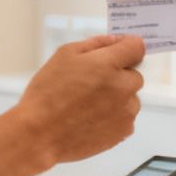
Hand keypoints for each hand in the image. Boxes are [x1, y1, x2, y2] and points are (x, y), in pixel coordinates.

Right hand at [18, 35, 144, 162]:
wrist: (39, 135)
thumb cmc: (47, 93)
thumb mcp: (64, 55)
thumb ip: (95, 43)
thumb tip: (115, 40)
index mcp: (108, 65)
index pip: (137, 46)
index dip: (126, 47)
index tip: (116, 52)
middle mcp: (123, 88)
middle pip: (134, 75)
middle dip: (118, 76)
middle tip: (91, 85)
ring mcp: (126, 112)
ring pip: (130, 98)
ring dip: (117, 98)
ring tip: (88, 106)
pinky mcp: (124, 131)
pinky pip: (125, 118)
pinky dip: (113, 117)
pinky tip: (91, 119)